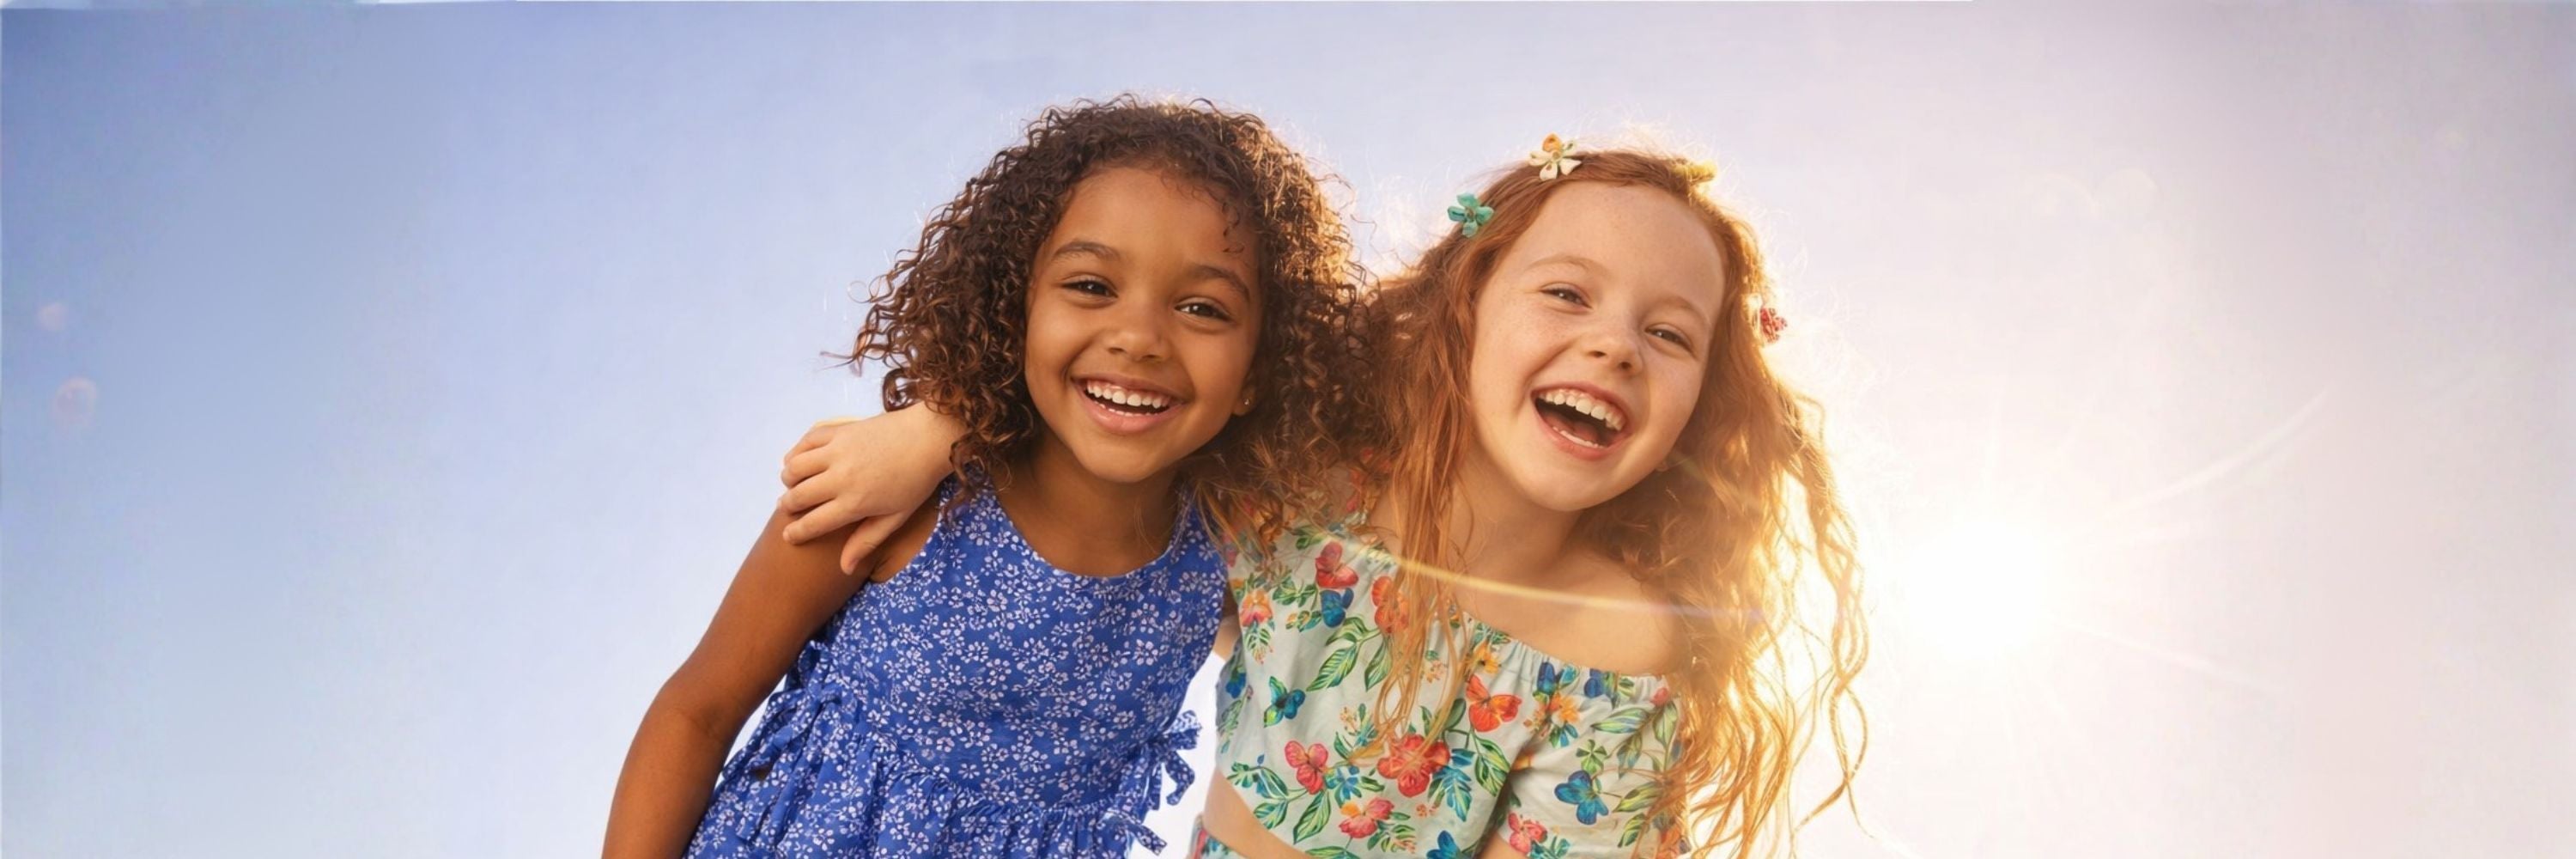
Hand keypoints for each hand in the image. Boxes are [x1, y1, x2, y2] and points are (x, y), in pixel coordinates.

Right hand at [776, 407, 962, 575]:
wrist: (928, 438)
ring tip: (795, 484)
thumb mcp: (896, 517)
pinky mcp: (838, 430)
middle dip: (787, 506)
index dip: (796, 533)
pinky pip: (805, 442)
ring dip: (789, 479)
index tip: (788, 536)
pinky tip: (799, 460)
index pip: (813, 523)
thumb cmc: (916, 481)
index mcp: (855, 503)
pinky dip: (796, 452)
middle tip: (789, 508)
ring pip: (795, 467)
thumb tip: (844, 568)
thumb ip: (867, 541)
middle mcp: (840, 477)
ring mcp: (837, 451)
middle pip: (797, 496)